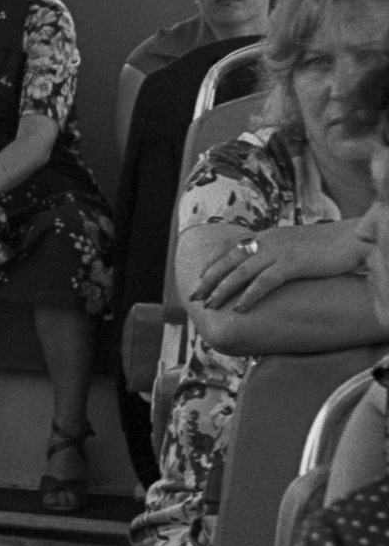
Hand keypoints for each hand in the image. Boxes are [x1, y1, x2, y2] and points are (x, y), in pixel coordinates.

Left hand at [191, 222, 367, 312]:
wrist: (352, 238)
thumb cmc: (326, 247)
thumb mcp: (294, 246)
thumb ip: (276, 255)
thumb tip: (265, 269)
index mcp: (266, 237)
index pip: (230, 249)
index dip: (212, 265)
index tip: (198, 279)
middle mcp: (268, 241)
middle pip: (229, 261)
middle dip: (209, 280)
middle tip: (194, 296)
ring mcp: (280, 251)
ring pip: (241, 272)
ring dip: (223, 290)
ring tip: (210, 305)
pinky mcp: (294, 263)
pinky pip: (265, 281)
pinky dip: (250, 295)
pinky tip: (240, 309)